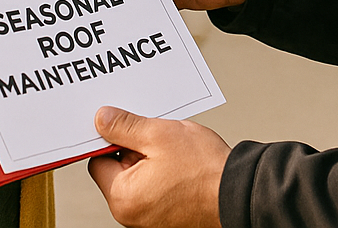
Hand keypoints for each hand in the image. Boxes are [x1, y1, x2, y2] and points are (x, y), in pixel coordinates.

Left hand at [88, 106, 229, 227]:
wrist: (239, 194)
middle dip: (134, 148)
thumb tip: (101, 119)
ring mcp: (149, 218)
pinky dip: (162, 172)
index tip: (124, 124)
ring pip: (138, 177)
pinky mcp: (166, 216)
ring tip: (173, 148)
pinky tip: (180, 161)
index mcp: (123, 197)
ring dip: (150, 159)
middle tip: (156, 134)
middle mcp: (131, 214)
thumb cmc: (204, 170)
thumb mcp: (158, 134)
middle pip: (118, 170)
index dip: (111, 138)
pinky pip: (154, 187)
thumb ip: (124, 126)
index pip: (98, 161)